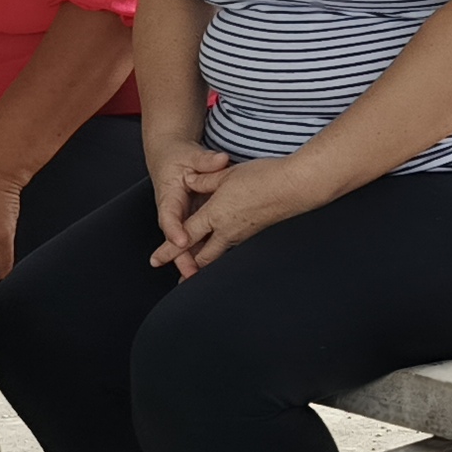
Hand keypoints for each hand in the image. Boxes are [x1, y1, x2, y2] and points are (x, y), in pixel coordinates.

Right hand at [144, 139, 234, 272]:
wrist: (168, 156)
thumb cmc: (178, 156)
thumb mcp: (190, 154)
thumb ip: (206, 160)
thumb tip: (221, 160)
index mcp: (168, 193)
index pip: (169, 214)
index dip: (174, 229)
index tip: (181, 241)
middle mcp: (172, 209)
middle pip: (174, 236)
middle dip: (180, 256)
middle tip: (191, 273)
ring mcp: (180, 216)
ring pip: (183, 242)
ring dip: (190, 260)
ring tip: (198, 277)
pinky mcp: (190, 219)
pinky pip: (194, 238)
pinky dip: (199, 253)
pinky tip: (208, 267)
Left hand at [157, 148, 321, 276]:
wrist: (296, 186)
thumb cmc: (263, 177)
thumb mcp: (228, 173)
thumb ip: (206, 179)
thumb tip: (190, 181)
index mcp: (216, 214)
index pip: (186, 235)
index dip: (168, 249)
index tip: (155, 261)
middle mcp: (227, 229)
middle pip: (202, 255)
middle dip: (189, 266)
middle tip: (178, 278)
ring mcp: (243, 233)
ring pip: (218, 254)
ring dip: (205, 262)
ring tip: (195, 270)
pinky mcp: (255, 231)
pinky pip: (231, 246)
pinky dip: (220, 251)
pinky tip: (221, 249)